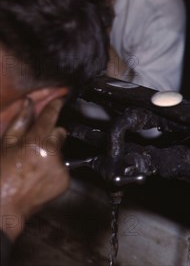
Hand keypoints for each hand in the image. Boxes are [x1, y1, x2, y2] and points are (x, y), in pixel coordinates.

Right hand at [0, 98, 69, 240]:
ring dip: (51, 153)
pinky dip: (53, 170)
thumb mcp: (4, 145)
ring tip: (32, 165)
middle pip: (60, 133)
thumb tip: (28, 102)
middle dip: (51, 134)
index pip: (50, 118)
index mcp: (35, 142)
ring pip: (60, 151)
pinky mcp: (64, 180)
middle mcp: (52, 153)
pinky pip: (62, 168)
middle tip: (36, 143)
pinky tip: (38, 176)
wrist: (2, 208)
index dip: (54, 107)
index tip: (59, 100)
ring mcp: (60, 168)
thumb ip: (19, 123)